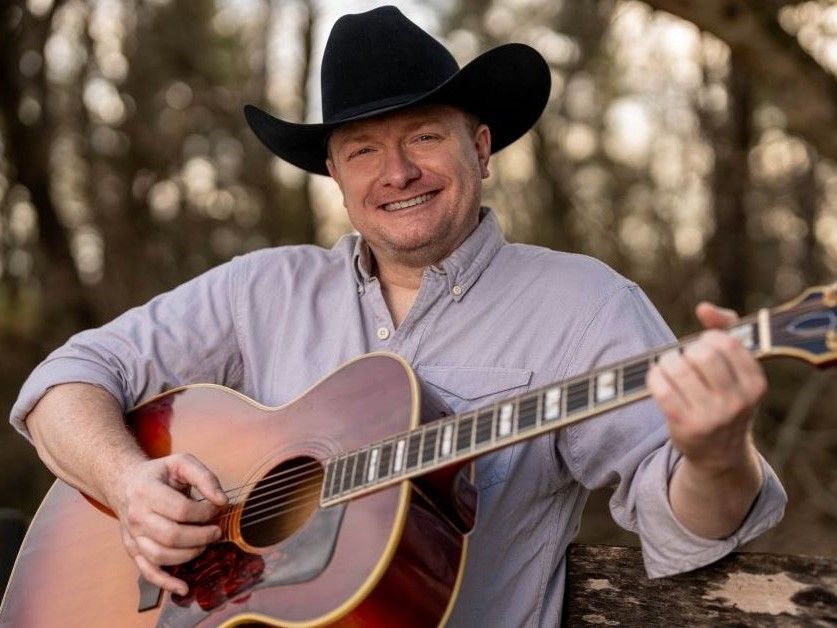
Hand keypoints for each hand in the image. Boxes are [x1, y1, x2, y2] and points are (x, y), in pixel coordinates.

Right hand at [108, 453, 228, 595]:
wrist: (126, 482)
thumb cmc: (159, 474)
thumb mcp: (182, 463)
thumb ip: (205, 477)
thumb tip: (222, 501)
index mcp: (146, 491)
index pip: (181, 510)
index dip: (205, 512)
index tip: (218, 507)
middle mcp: (136, 516)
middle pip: (172, 536)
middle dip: (201, 536)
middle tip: (216, 531)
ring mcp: (132, 536)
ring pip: (161, 556)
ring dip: (190, 554)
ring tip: (204, 543)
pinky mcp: (133, 550)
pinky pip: (148, 572)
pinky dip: (166, 583)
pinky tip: (184, 587)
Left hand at [647, 302, 766, 473]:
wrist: (719, 454)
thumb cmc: (725, 398)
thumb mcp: (737, 369)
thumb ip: (726, 329)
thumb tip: (704, 308)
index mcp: (755, 384)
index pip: (727, 343)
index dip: (708, 338)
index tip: (702, 345)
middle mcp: (738, 402)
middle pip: (702, 354)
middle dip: (687, 350)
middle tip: (684, 358)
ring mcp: (712, 416)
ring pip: (678, 368)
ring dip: (667, 361)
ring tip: (668, 366)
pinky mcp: (685, 426)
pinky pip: (661, 389)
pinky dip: (654, 377)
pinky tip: (657, 377)